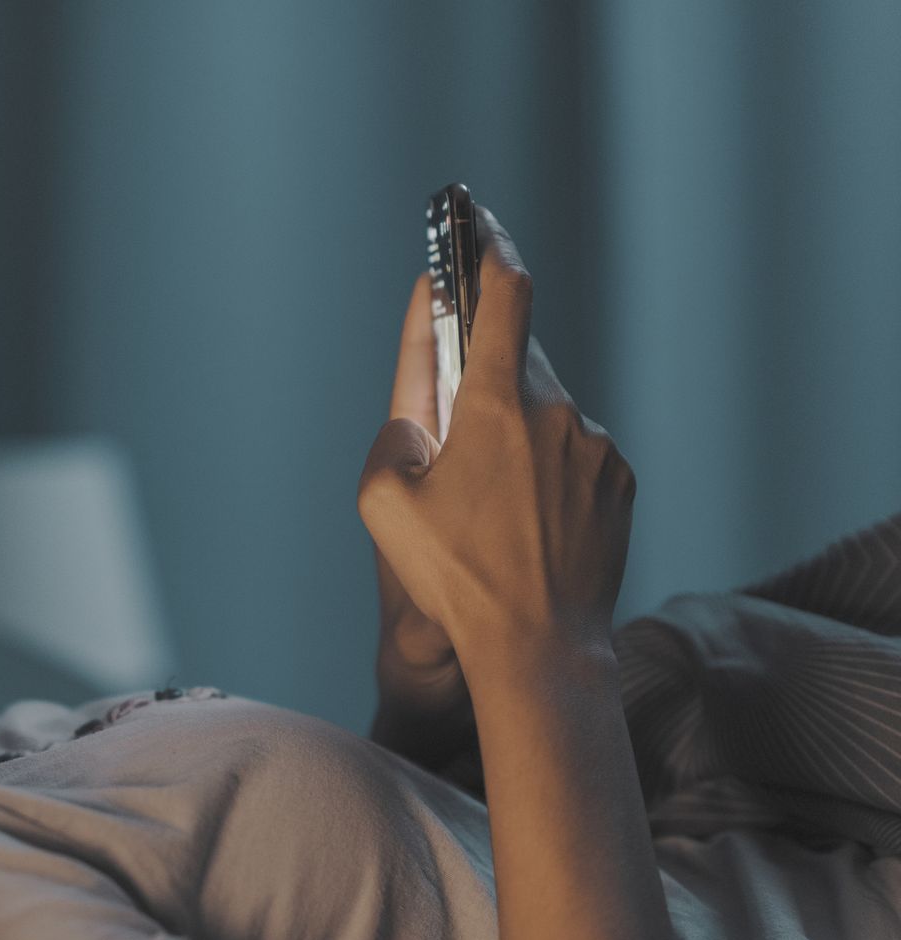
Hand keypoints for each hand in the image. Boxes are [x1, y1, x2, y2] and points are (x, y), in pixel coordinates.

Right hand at [358, 206, 635, 668]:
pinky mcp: (620, 483)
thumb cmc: (455, 577)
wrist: (539, 645)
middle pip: (517, 369)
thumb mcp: (383, 504)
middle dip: (484, 390)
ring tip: (490, 509)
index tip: (483, 231)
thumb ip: (392, 438)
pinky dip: (549, 475)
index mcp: (497, 406)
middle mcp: (557, 414)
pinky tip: (526, 526)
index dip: (493, 254)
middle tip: (456, 443)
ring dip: (517, 441)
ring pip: (548, 418)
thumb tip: (417, 416)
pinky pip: (578, 457)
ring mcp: (597, 449)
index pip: (506, 300)